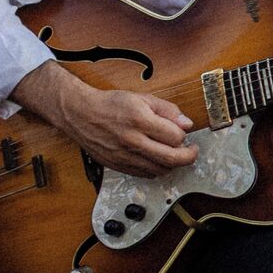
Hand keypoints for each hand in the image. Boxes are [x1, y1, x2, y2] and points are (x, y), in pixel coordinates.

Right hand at [26, 66, 196, 176]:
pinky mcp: (118, 166)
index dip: (184, 135)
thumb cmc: (111, 104)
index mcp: (140, 120)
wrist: (81, 114)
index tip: (183, 132)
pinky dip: (156, 169)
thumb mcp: (142, 98)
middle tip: (192, 151)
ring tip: (173, 153)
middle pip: (172, 159)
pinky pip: (145, 175)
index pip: (175, 136)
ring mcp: (124, 156)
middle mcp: (132, 141)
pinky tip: (156, 159)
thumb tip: (187, 124)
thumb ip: (167, 110)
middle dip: (189, 156)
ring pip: (160, 170)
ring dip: (172, 164)